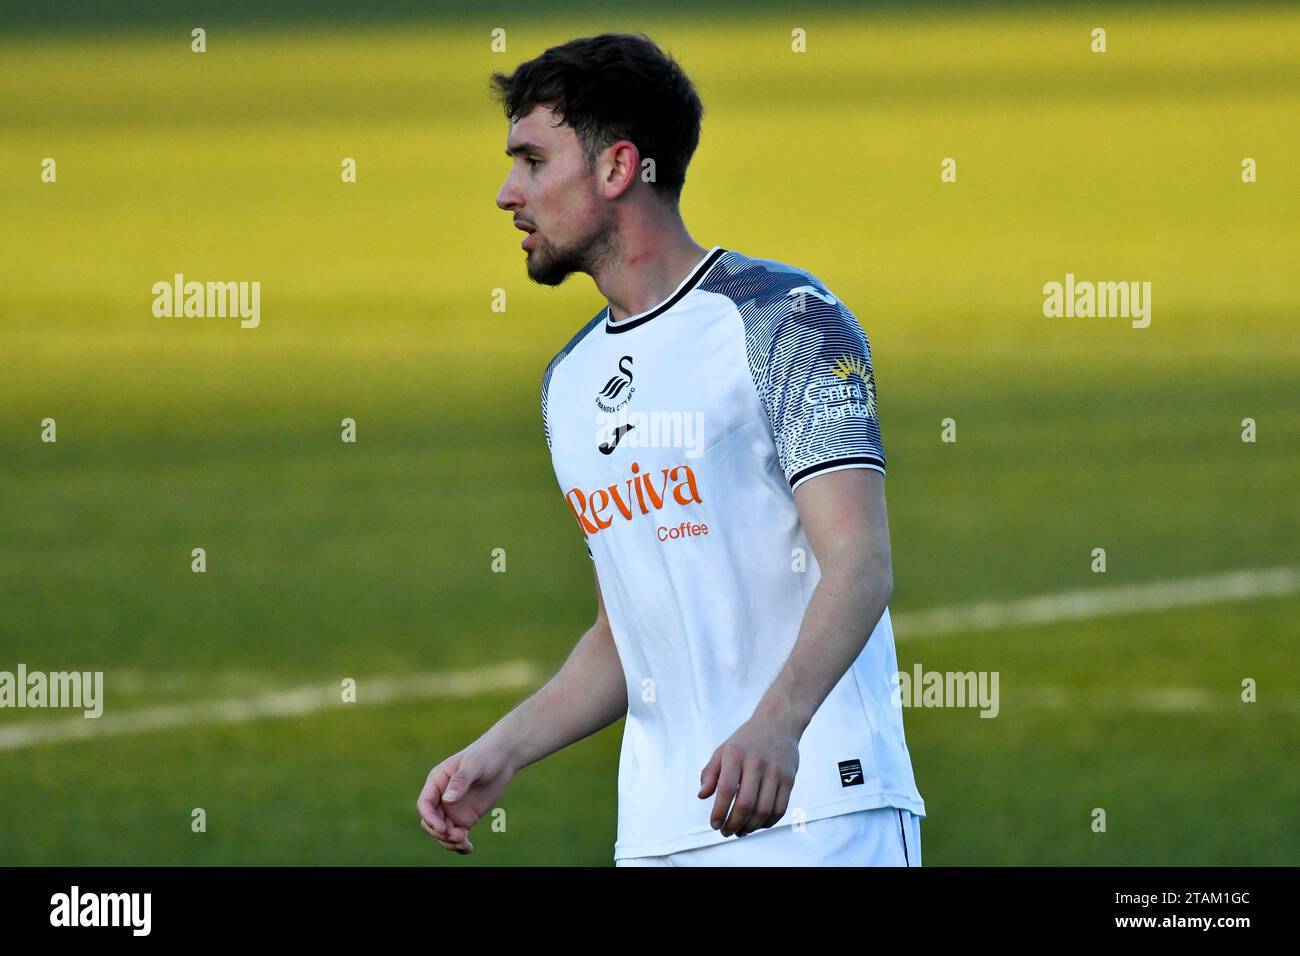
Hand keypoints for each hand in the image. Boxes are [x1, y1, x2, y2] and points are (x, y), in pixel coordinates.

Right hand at [416, 742, 514, 853]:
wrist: (503, 758)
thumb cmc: (486, 755)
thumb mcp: (473, 765)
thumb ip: (460, 781)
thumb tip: (447, 801)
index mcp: (437, 782)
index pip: (425, 805)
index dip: (430, 819)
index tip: (443, 828)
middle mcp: (441, 798)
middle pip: (431, 823)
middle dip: (441, 833)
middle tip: (459, 836)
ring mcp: (453, 810)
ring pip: (443, 833)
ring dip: (450, 842)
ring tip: (465, 843)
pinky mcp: (466, 818)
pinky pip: (458, 835)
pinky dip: (460, 844)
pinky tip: (468, 848)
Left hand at [698, 712, 799, 836]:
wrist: (778, 722)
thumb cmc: (746, 741)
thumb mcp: (723, 750)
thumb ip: (710, 773)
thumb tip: (701, 796)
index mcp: (736, 755)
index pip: (727, 789)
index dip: (719, 811)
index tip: (714, 824)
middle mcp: (756, 763)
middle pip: (746, 804)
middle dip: (733, 824)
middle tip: (726, 832)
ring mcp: (775, 771)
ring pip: (764, 810)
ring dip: (750, 827)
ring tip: (740, 831)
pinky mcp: (789, 779)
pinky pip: (780, 808)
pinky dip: (768, 822)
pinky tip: (758, 824)